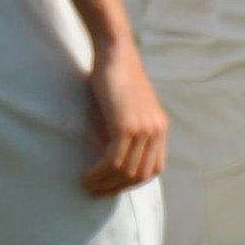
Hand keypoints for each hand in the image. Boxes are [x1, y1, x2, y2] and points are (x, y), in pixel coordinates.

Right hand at [81, 39, 168, 195]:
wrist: (115, 53)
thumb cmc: (113, 81)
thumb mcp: (121, 113)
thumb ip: (121, 137)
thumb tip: (107, 165)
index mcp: (159, 128)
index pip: (153, 168)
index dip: (131, 182)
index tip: (110, 186)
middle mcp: (157, 130)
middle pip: (140, 174)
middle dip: (115, 188)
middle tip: (93, 191)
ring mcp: (145, 128)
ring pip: (127, 171)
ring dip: (104, 183)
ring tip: (85, 184)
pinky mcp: (128, 125)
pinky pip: (115, 160)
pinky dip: (99, 173)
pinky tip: (86, 175)